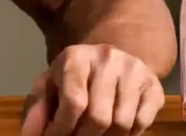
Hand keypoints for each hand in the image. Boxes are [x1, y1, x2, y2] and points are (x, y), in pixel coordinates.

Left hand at [20, 44, 164, 135]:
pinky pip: (143, 123)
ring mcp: (134, 71)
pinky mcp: (154, 85)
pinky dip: (128, 135)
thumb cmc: (75, 76)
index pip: (73, 101)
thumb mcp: (51, 85)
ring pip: (122, 123)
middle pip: (99, 116)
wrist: (112, 59)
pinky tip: (114, 130)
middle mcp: (107, 59)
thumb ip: (38, 108)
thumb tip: (31, 135)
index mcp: (76, 57)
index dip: (62, 129)